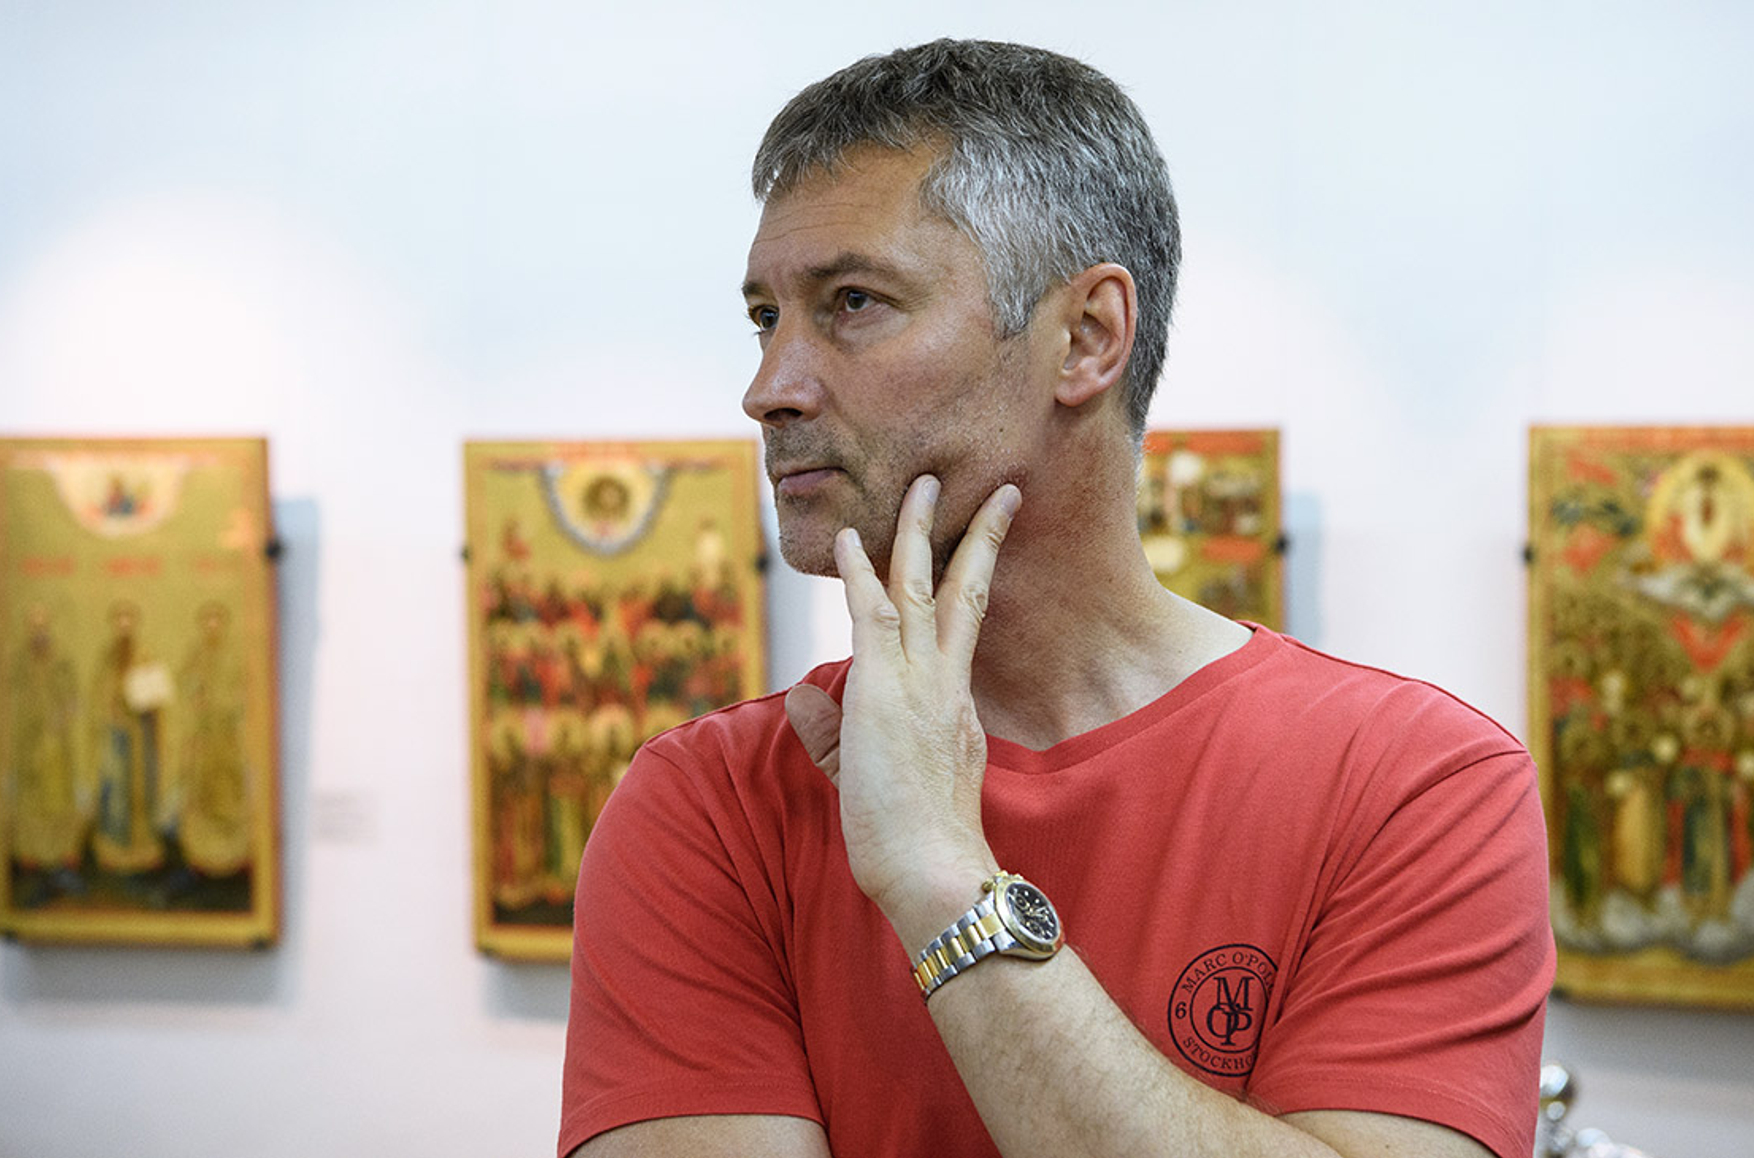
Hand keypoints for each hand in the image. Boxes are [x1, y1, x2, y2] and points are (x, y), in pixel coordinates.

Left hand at [785, 474, 1021, 944]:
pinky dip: (862, 574)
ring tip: (923, 485)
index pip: (960, 629)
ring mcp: (919, 685)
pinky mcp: (884, 693)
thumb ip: (832, 736)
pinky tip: (849, 538)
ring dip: (918, 532)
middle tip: (988, 491)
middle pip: (964, 593)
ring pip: (923, 589)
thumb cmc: (914, 847)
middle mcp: (945, 686)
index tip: (971, 547)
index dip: (964, 583)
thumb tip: (802, 696)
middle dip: (973, 536)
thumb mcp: (867, 779)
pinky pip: (875, 616)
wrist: (933, 872)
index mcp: (955, 708)